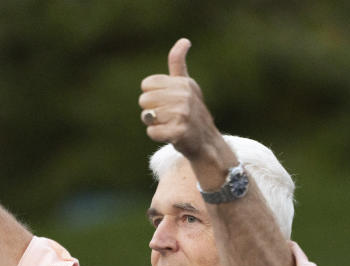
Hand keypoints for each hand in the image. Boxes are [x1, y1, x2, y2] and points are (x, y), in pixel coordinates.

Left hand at [138, 38, 219, 159]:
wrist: (205, 141)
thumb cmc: (191, 111)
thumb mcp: (186, 85)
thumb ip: (178, 63)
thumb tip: (184, 40)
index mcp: (183, 83)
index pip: (147, 84)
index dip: (151, 95)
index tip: (165, 101)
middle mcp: (184, 96)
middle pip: (144, 100)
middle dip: (151, 111)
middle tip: (167, 116)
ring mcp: (183, 114)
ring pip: (147, 117)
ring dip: (155, 124)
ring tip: (170, 125)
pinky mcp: (180, 132)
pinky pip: (152, 132)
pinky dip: (157, 136)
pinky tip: (170, 135)